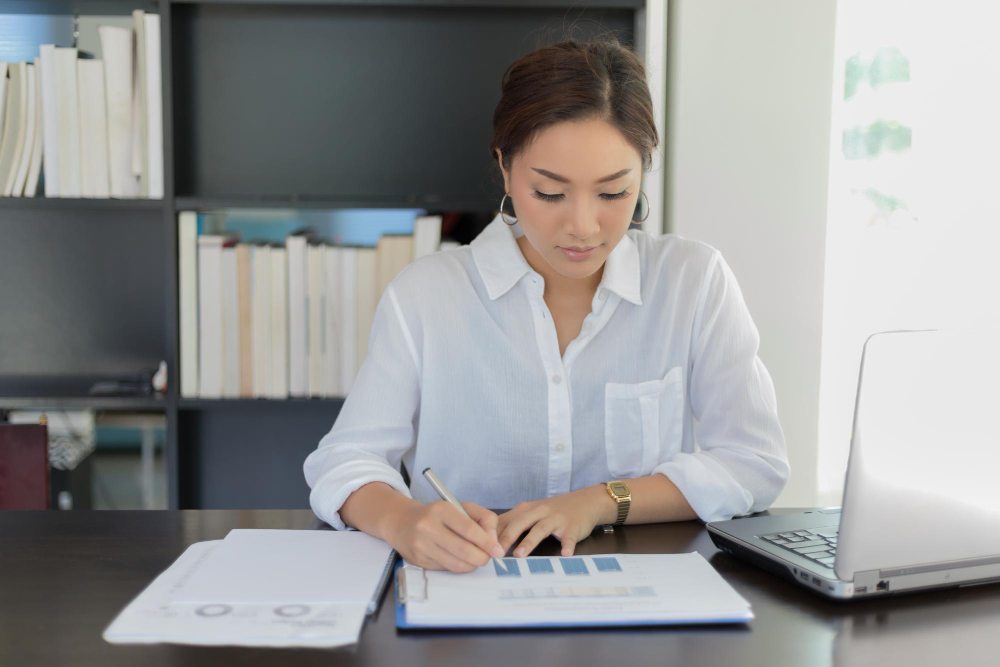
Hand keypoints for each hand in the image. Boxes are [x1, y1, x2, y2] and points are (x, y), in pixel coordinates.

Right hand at [386, 501, 504, 572]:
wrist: (402, 522)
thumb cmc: (437, 514)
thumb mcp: (460, 507)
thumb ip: (483, 518)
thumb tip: (494, 543)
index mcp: (441, 509)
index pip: (469, 529)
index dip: (486, 542)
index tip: (497, 550)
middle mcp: (428, 527)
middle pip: (464, 550)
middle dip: (482, 557)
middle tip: (488, 557)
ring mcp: (421, 546)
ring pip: (456, 564)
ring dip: (472, 565)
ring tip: (476, 558)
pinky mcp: (418, 561)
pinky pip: (447, 569)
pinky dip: (459, 566)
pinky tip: (460, 559)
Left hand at [497, 486, 609, 557]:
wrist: (585, 502)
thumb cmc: (553, 511)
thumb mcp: (532, 512)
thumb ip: (513, 523)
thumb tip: (490, 539)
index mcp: (526, 510)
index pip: (506, 521)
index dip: (493, 533)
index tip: (481, 547)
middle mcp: (539, 512)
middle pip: (519, 523)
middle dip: (506, 537)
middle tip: (495, 553)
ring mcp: (556, 519)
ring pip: (540, 529)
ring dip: (529, 542)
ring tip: (519, 555)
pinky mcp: (571, 527)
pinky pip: (568, 537)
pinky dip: (567, 545)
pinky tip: (564, 554)